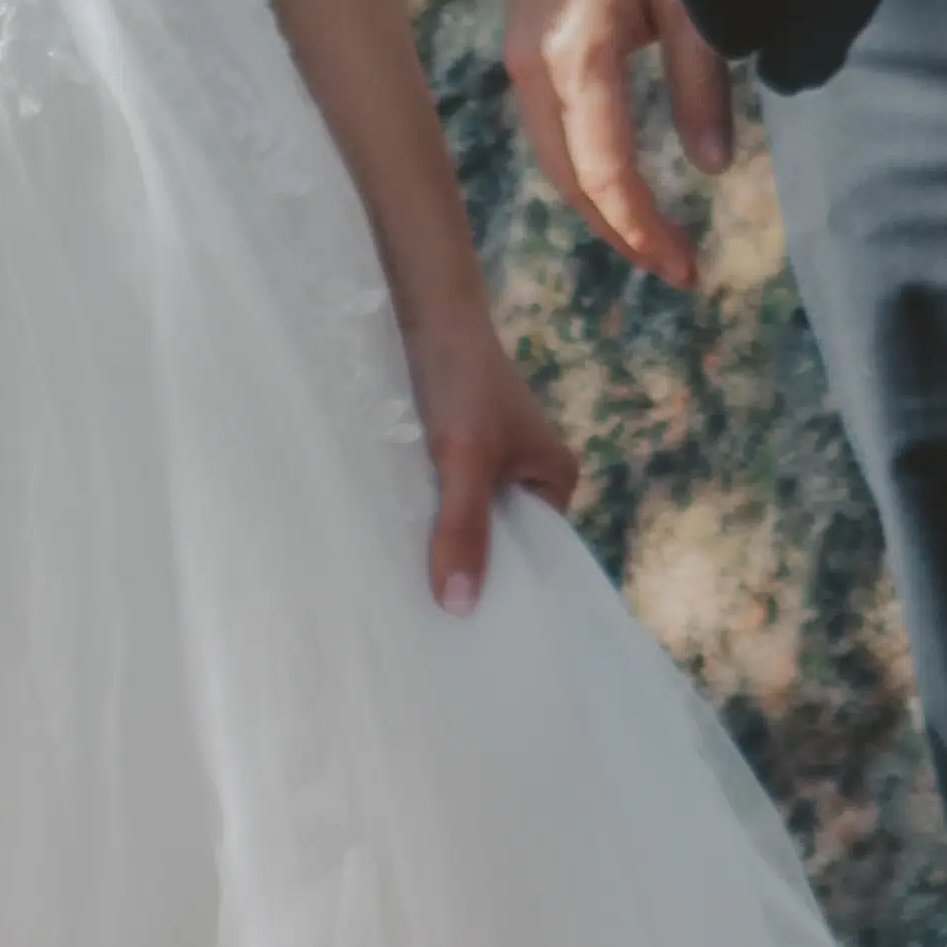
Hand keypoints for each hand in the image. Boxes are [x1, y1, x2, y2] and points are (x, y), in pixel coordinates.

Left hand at [403, 290, 580, 612]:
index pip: (538, 557)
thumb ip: (464, 526)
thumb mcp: (464, 457)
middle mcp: (526, 477)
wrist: (423, 307)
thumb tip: (460, 608)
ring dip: (438, 545)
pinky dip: (420, 519)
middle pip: (498, 543)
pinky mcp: (449, 454)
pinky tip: (393, 549)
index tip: (473, 639)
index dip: (508, 593)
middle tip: (431, 629)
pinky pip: (438, 500)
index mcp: (553, 480)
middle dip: (468, 572)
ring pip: (463, 523)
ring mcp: (486, 466)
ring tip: (408, 599)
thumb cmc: (459, 376)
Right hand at [502, 0, 735, 289]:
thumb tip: (713, 167)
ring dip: (601, 208)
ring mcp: (521, 63)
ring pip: (555, 162)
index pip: (604, 172)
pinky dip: (585, 173)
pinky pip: (550, 134)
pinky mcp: (525, 53)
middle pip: (571, 180)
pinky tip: (620, 190)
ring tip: (652, 242)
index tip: (685, 268)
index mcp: (575, 58)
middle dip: (620, 232)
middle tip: (675, 269)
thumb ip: (700, 82)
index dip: (642, 230)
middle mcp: (534, 71)